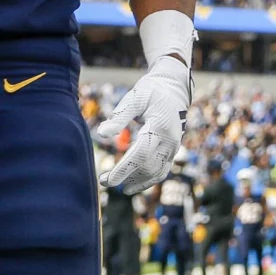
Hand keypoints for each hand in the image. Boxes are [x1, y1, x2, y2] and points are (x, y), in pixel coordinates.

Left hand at [96, 55, 189, 193]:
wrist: (174, 88)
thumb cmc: (152, 91)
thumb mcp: (135, 98)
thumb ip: (119, 117)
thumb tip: (101, 133)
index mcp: (160, 128)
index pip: (140, 155)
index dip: (124, 169)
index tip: (108, 180)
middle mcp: (170, 142)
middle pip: (147, 166)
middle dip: (126, 176)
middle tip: (103, 181)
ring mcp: (174, 148)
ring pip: (156, 172)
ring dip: (136, 181)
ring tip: (116, 186)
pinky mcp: (172, 150)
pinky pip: (162, 170)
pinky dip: (148, 180)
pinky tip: (132, 186)